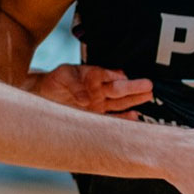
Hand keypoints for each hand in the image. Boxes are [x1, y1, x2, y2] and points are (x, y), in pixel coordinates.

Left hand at [24, 64, 153, 117]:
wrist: (44, 94)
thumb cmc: (56, 81)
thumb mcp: (62, 76)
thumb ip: (74, 84)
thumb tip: (85, 98)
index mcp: (93, 75)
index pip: (108, 76)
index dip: (117, 77)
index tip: (124, 78)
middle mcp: (99, 89)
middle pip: (118, 89)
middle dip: (133, 88)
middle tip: (148, 86)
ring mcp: (99, 103)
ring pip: (119, 102)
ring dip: (133, 100)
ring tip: (148, 96)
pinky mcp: (96, 115)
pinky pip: (112, 117)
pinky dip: (123, 118)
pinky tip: (134, 116)